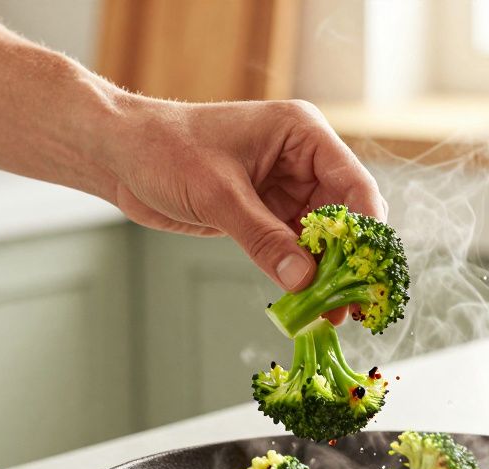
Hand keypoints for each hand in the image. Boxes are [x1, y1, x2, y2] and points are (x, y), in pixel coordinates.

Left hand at [101, 97, 386, 297]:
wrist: (120, 155)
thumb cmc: (164, 148)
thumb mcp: (218, 194)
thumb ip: (263, 238)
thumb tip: (304, 280)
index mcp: (302, 134)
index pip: (353, 183)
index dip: (365, 228)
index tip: (367, 270)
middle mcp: (302, 160)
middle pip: (345, 216)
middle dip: (348, 260)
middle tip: (352, 303)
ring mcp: (286, 188)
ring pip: (323, 239)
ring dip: (326, 274)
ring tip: (331, 314)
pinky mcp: (266, 214)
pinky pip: (295, 249)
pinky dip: (301, 275)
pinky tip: (306, 304)